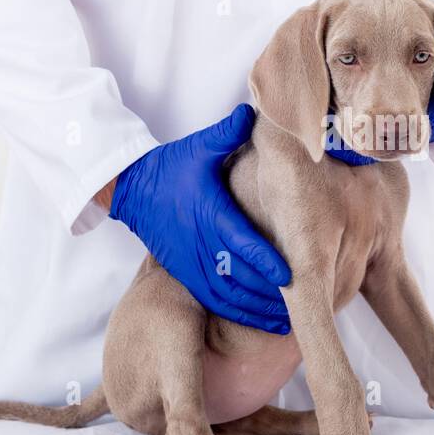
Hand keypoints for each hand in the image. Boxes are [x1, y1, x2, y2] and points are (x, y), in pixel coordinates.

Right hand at [108, 104, 291, 333]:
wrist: (132, 189)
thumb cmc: (173, 166)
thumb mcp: (200, 147)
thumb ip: (228, 133)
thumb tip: (254, 111)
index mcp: (210, 211)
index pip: (241, 240)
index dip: (266, 261)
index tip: (290, 277)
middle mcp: (201, 241)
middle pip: (239, 275)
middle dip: (269, 295)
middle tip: (301, 307)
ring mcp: (191, 260)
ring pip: (227, 294)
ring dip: (256, 310)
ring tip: (286, 322)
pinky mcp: (186, 271)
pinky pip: (214, 298)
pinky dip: (238, 312)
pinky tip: (261, 320)